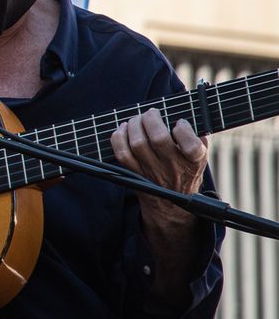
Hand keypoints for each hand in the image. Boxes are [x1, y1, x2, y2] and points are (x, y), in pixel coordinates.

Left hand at [111, 108, 207, 228]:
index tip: (179, 123)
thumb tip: (184, 114)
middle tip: (152, 113)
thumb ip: (197, 137)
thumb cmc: (185, 170)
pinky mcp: (134, 173)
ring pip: (137, 144)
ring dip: (134, 125)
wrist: (171, 205)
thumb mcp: (200, 157)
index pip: (191, 145)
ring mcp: (151, 171)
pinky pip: (121, 153)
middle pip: (158, 139)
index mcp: (193, 162)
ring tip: (138, 119)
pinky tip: (123, 128)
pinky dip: (118, 137)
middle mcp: (172, 167)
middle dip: (151, 119)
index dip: (183, 129)